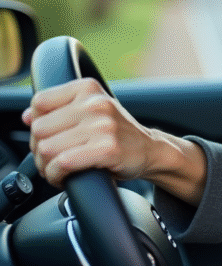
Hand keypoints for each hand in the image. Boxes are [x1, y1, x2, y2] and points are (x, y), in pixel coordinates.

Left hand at [23, 78, 155, 187]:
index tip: (50, 136)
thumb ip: (60, 109)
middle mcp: (96, 103)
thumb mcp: (91, 110)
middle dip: (40, 149)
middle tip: (53, 159)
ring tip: (58, 169)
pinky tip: (65, 177)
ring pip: (47, 148)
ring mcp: (102, 126)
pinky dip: (57, 175)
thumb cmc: (117, 133)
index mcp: (88, 88)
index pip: (39, 103)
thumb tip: (27, 116)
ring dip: (46, 166)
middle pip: (40, 129)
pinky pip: (63, 163)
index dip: (38, 124)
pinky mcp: (107, 148)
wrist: (151, 150)